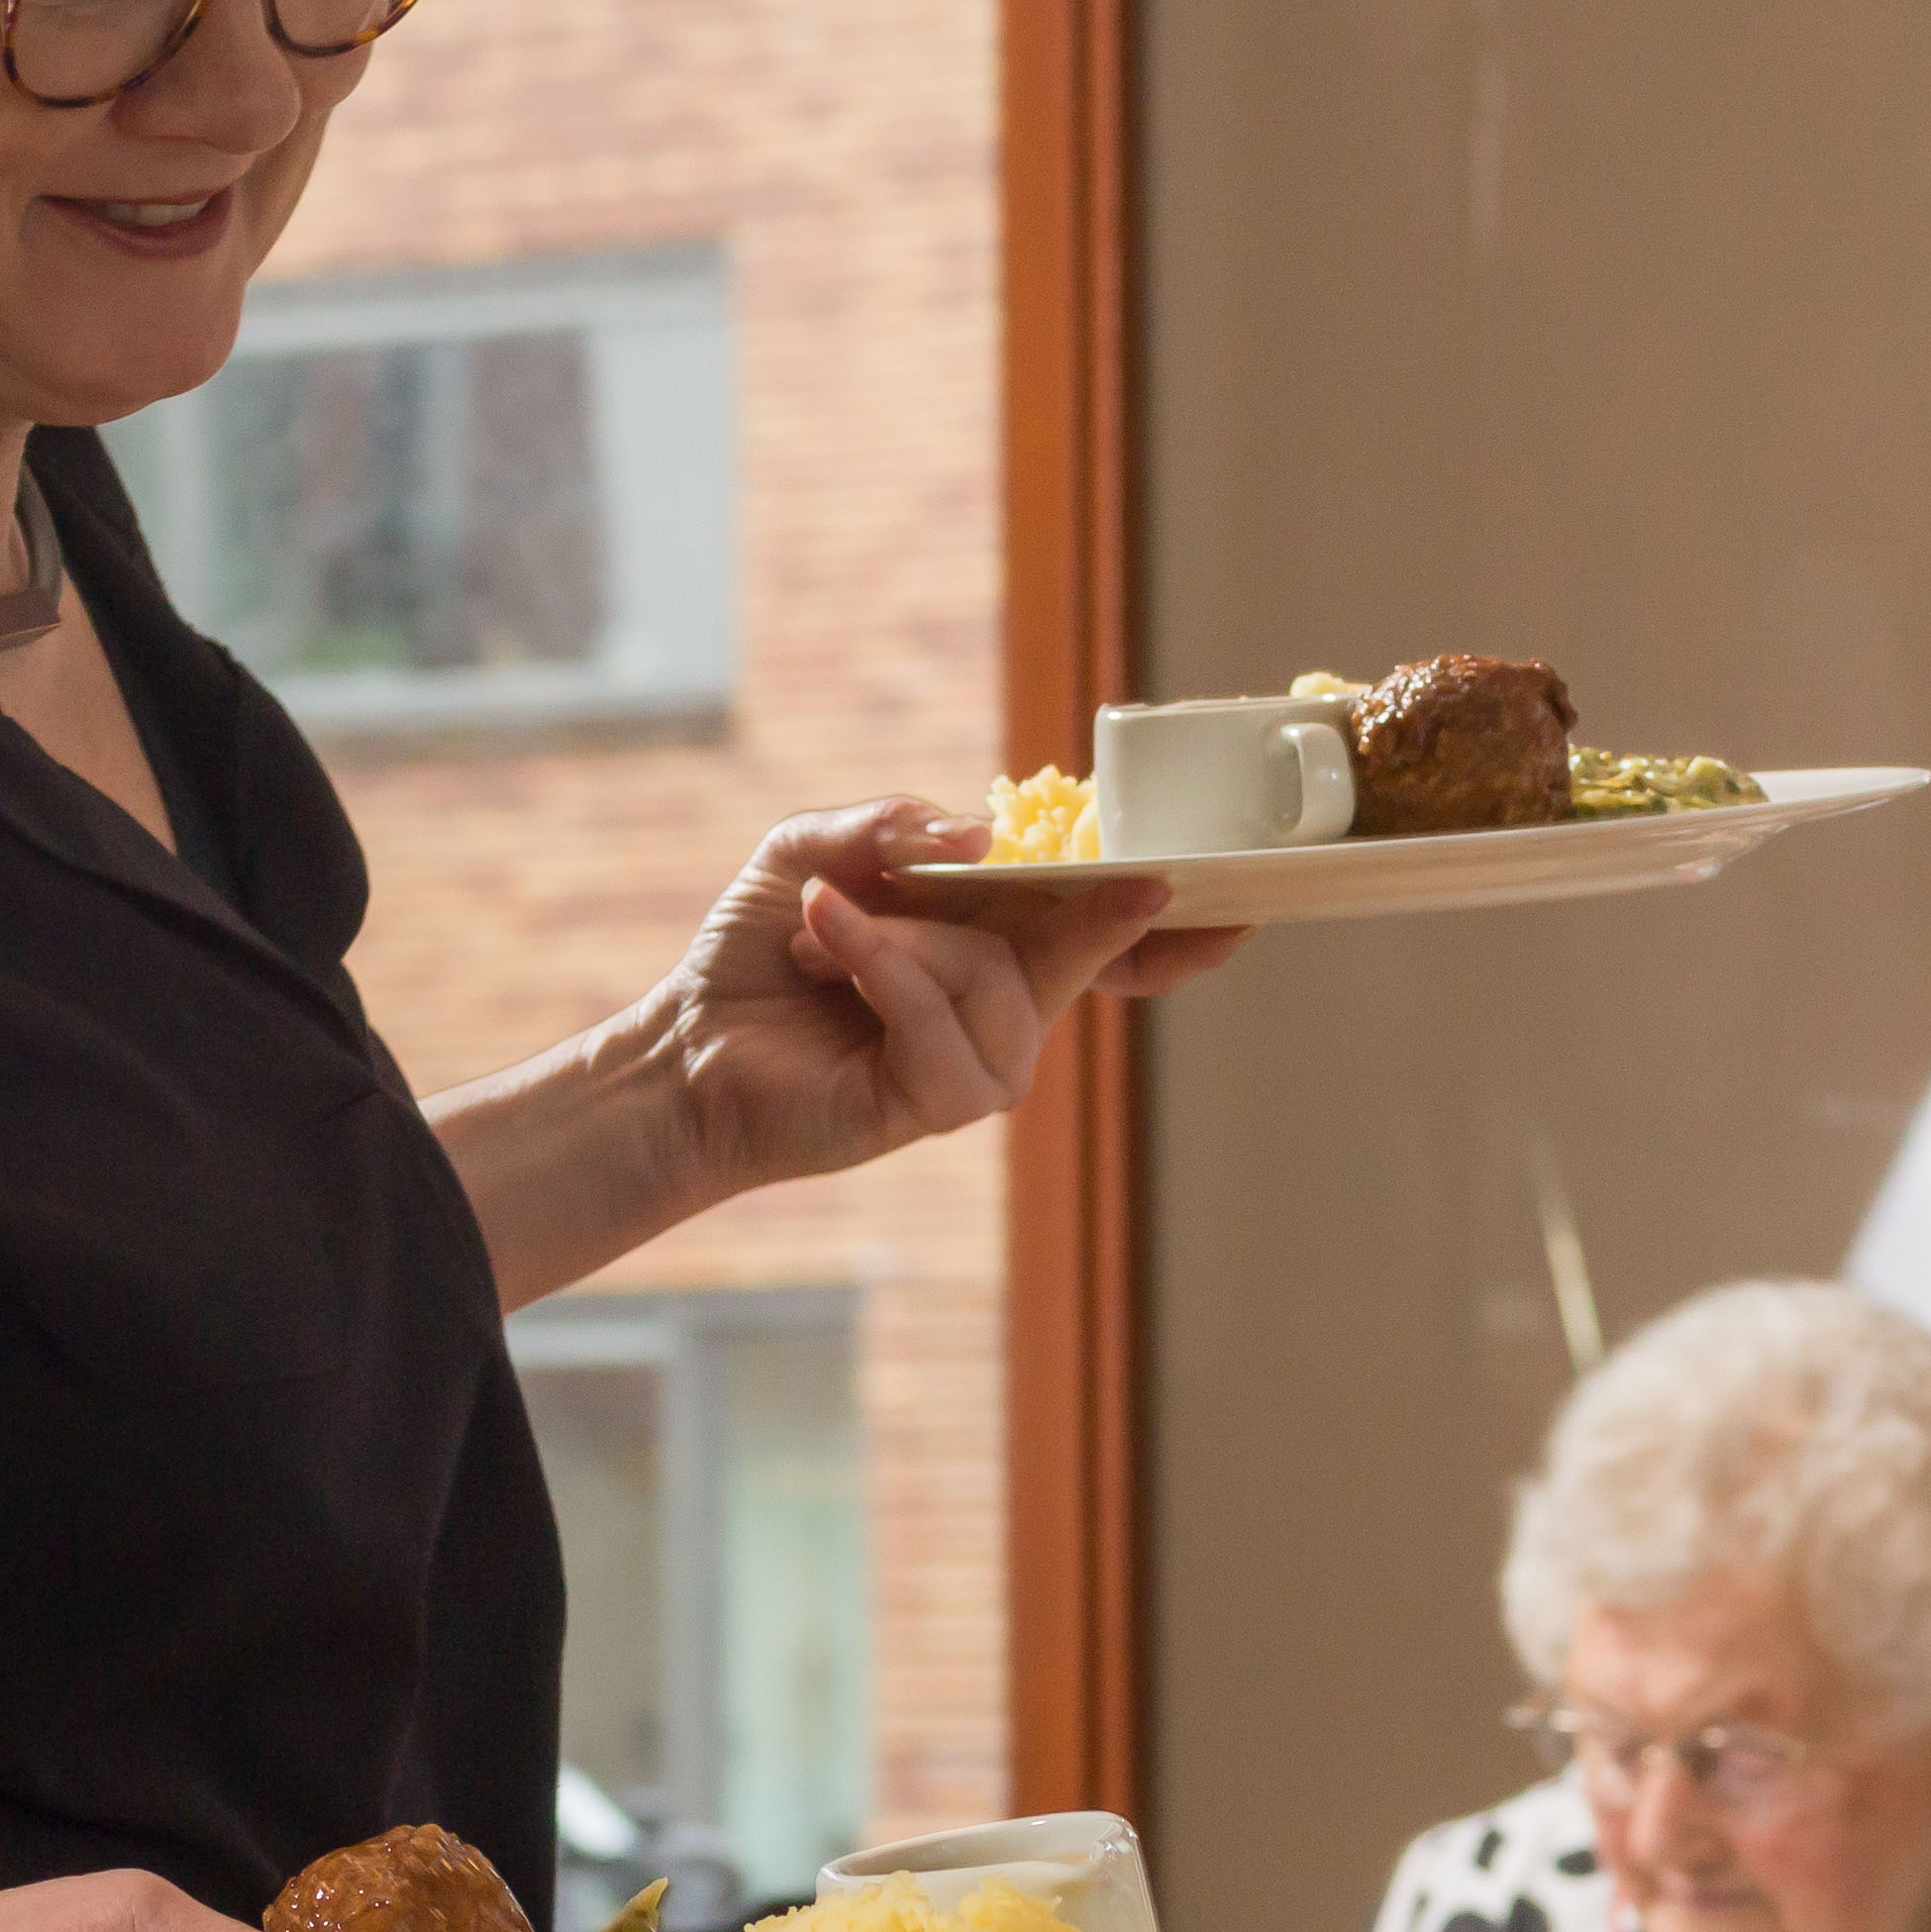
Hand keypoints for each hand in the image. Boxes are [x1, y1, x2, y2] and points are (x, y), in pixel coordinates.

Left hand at [646, 804, 1249, 1207]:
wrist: (687, 1046)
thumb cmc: (759, 954)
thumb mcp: (815, 851)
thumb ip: (895, 828)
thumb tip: (983, 838)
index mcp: (996, 942)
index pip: (1103, 934)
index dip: (1171, 923)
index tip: (1243, 899)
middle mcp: (1007, 1007)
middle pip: (1088, 949)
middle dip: (1112, 912)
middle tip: (1147, 881)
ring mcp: (983, 1062)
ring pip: (995, 977)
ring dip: (899, 938)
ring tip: (821, 931)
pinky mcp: (941, 1103)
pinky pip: (938, 1020)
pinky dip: (879, 968)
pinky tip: (823, 949)